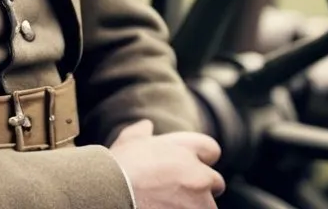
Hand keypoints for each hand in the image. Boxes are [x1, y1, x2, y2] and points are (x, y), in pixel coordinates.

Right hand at [108, 118, 225, 208]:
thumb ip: (142, 132)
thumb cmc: (119, 168)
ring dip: (194, 207)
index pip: (211, 149)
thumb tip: (146, 126)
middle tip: (180, 195)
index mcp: (185, 147)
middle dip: (202, 188)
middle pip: (215, 182)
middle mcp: (198, 173)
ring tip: (169, 206)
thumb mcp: (129, 141)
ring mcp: (200, 202)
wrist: (112, 195)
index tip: (191, 167)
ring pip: (208, 207)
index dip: (201, 159)